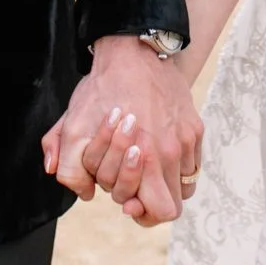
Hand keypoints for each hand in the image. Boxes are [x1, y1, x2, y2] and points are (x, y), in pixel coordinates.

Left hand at [39, 38, 202, 225]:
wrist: (133, 51)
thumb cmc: (103, 89)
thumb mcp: (74, 127)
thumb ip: (70, 168)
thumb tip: (84, 193)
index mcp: (147, 156)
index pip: (163, 211)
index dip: (144, 213)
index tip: (130, 200)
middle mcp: (172, 151)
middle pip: (173, 203)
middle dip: (150, 198)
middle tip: (133, 184)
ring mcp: (187, 139)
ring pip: (184, 185)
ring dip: (164, 183)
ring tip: (146, 169)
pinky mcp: (195, 127)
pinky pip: (191, 163)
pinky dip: (176, 164)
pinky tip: (157, 149)